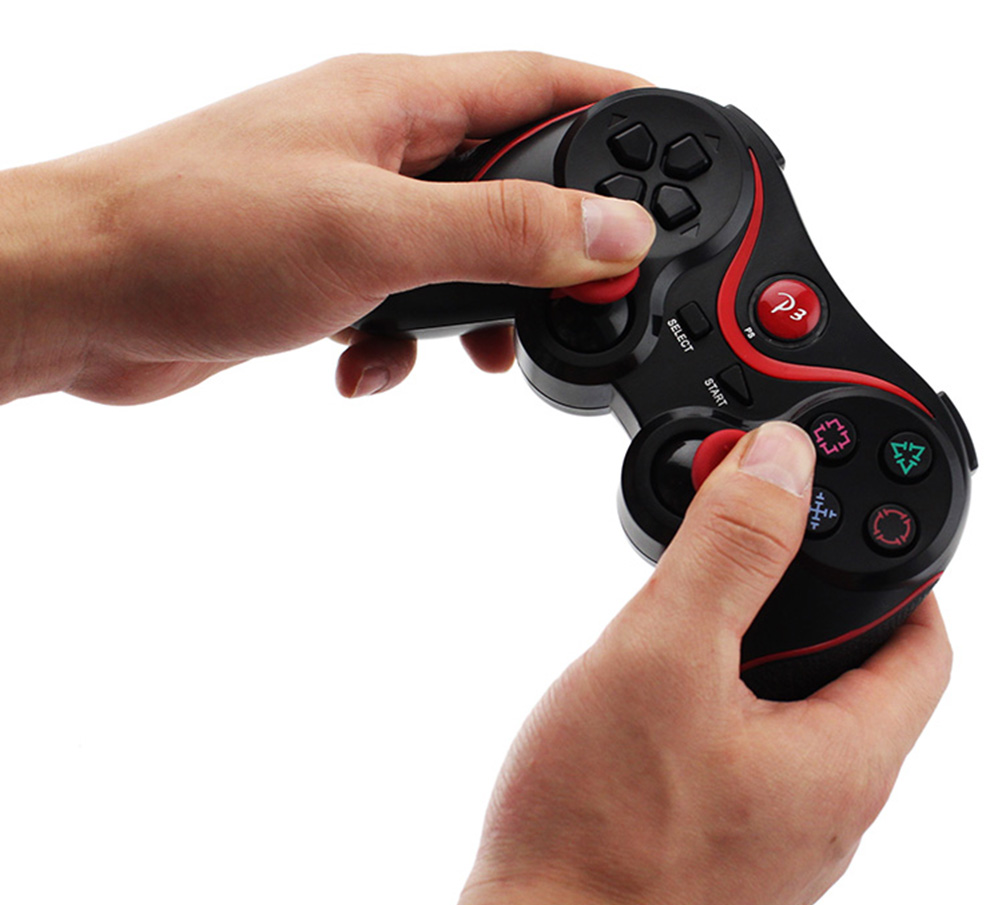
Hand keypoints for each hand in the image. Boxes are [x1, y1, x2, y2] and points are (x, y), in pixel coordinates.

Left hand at [0, 52, 653, 404]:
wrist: (83, 297)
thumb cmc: (195, 234)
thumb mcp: (376, 232)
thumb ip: (504, 230)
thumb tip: (613, 232)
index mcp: (398, 102)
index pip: (543, 85)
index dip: (621, 111)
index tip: (682, 147)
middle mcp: (378, 144)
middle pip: (511, 176)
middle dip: (553, 240)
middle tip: (584, 293)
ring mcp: (349, 205)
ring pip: (458, 249)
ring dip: (475, 309)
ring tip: (476, 354)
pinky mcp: (320, 267)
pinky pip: (396, 300)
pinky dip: (400, 344)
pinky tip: (370, 368)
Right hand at [387, 422, 950, 904]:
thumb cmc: (600, 830)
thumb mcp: (665, 655)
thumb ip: (730, 549)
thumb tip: (782, 460)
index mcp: (846, 759)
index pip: (924, 642)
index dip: (901, 567)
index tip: (845, 517)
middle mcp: (826, 810)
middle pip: (856, 679)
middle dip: (808, 603)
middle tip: (744, 553)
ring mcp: (771, 841)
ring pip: (792, 719)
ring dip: (753, 655)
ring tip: (682, 620)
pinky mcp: (716, 855)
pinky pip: (743, 760)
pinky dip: (715, 708)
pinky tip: (649, 704)